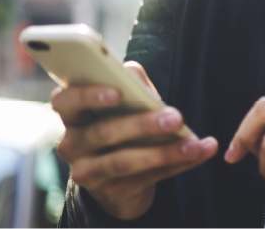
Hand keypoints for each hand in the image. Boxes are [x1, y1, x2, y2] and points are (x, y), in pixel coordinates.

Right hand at [52, 61, 218, 219]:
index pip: (65, 101)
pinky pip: (147, 178)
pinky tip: (200, 153)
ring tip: (193, 144)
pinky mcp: (111, 192)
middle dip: (142, 124)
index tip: (117, 93)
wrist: (121, 176)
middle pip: (103, 133)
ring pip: (124, 162)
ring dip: (164, 152)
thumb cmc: (123, 125)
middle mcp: (72, 144)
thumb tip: (132, 72)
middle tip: (176, 117)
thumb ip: (130, 85)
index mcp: (74, 115)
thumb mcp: (126, 104)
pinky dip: (178, 164)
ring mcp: (88, 172)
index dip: (87, 96)